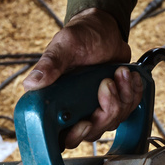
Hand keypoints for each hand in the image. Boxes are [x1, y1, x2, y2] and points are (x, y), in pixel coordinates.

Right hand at [23, 8, 143, 148]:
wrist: (104, 30)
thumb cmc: (81, 35)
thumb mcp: (65, 46)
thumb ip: (50, 64)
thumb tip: (31, 84)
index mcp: (58, 100)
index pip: (63, 134)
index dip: (76, 135)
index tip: (86, 122)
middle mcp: (77, 109)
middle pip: (93, 131)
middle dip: (107, 110)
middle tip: (107, 84)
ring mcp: (97, 107)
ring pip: (114, 121)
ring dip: (122, 96)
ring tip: (119, 72)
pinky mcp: (115, 102)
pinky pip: (129, 109)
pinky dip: (133, 92)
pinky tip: (129, 75)